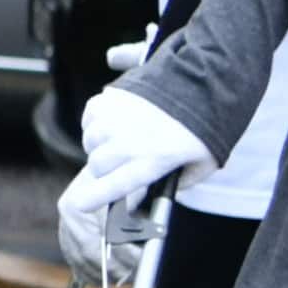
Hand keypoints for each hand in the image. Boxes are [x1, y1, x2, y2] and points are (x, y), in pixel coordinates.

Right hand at [54, 80, 210, 278]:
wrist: (204, 82)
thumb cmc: (206, 125)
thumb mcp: (203, 164)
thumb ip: (180, 183)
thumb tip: (160, 192)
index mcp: (153, 160)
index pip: (115, 185)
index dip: (95, 198)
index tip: (81, 205)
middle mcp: (130, 140)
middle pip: (97, 165)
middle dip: (104, 170)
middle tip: (121, 164)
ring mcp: (117, 118)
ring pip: (91, 141)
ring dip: (101, 145)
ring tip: (121, 139)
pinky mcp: (111, 99)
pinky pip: (90, 118)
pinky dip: (97, 122)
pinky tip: (116, 122)